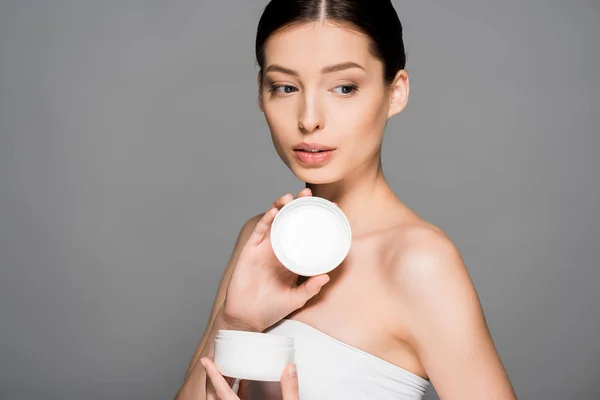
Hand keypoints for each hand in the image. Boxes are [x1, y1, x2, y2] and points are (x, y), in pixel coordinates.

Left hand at [201, 358, 298, 399]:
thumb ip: (289, 390)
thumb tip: (290, 369)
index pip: (221, 391)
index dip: (213, 374)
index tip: (206, 361)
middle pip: (215, 395)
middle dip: (212, 378)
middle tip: (212, 361)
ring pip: (221, 399)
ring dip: (222, 384)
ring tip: (226, 368)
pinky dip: (233, 392)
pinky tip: (242, 383)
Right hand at [221, 188, 330, 331]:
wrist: (247, 318)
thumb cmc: (272, 308)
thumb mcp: (297, 298)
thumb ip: (310, 288)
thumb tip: (326, 276)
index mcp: (291, 257)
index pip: (305, 233)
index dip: (315, 219)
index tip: (330, 208)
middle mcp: (278, 249)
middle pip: (290, 221)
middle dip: (298, 206)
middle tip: (309, 194)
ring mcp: (264, 248)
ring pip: (274, 221)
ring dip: (282, 207)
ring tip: (292, 197)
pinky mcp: (250, 251)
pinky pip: (259, 232)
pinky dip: (267, 220)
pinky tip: (275, 211)